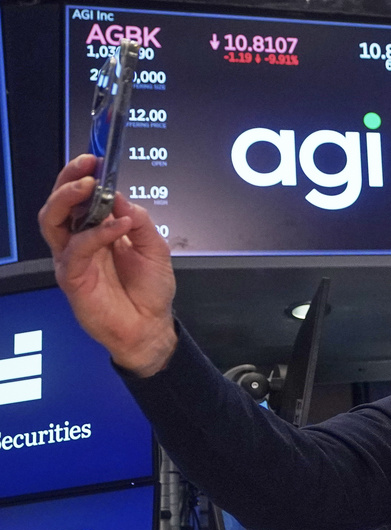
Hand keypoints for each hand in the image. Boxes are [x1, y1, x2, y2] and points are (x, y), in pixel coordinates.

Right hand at [38, 155, 177, 375]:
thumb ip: (140, 221)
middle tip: (87, 167)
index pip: (79, 198)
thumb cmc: (150, 291)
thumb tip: (120, 196)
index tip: (95, 160)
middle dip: (69, 180)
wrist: (151, 327)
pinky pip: (77, 248)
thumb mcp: (155, 248)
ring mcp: (73, 258)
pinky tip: (118, 226)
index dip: (83, 176)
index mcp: (98, 231)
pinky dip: (97, 233)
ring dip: (68, 199)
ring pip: (52, 221)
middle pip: (58, 204)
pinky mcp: (72, 277)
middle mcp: (80, 241)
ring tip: (91, 187)